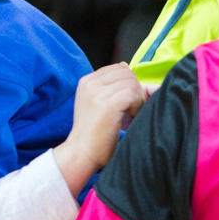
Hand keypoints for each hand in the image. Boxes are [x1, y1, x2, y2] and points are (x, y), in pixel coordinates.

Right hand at [55, 64, 146, 191]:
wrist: (80, 154)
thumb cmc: (92, 134)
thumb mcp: (96, 103)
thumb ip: (109, 86)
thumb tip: (125, 65)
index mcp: (87, 81)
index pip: (119, 68)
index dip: (129, 83)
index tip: (128, 101)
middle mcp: (90, 83)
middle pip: (127, 74)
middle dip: (136, 90)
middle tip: (133, 109)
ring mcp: (98, 92)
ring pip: (132, 84)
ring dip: (138, 99)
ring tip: (131, 115)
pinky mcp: (107, 104)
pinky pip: (133, 95)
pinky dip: (137, 107)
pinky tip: (131, 118)